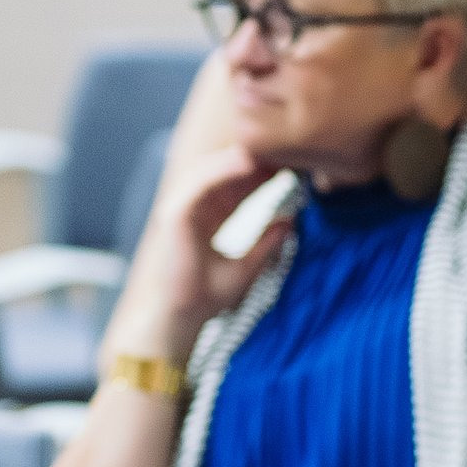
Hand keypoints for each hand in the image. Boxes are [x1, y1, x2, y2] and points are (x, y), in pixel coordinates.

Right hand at [106, 146, 292, 362]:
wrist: (186, 316)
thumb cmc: (210, 296)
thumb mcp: (248, 265)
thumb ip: (267, 242)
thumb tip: (291, 222)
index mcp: (206, 216)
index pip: (233, 186)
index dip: (257, 174)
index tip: (285, 166)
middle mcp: (192, 208)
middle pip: (221, 172)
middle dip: (250, 160)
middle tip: (281, 152)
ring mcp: (181, 209)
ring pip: (209, 169)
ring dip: (237, 157)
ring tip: (266, 150)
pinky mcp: (175, 214)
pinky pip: (200, 183)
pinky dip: (221, 170)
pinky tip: (245, 162)